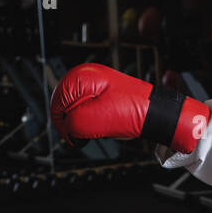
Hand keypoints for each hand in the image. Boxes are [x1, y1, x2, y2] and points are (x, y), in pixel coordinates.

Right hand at [49, 63, 209, 153]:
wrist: (155, 113)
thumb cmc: (132, 113)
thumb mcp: (94, 120)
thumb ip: (72, 123)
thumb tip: (66, 127)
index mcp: (81, 77)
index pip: (56, 104)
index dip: (63, 125)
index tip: (74, 136)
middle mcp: (87, 75)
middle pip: (65, 106)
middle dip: (75, 122)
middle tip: (92, 130)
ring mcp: (95, 82)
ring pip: (77, 109)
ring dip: (85, 121)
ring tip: (102, 123)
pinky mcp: (103, 91)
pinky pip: (88, 108)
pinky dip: (93, 118)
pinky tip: (105, 120)